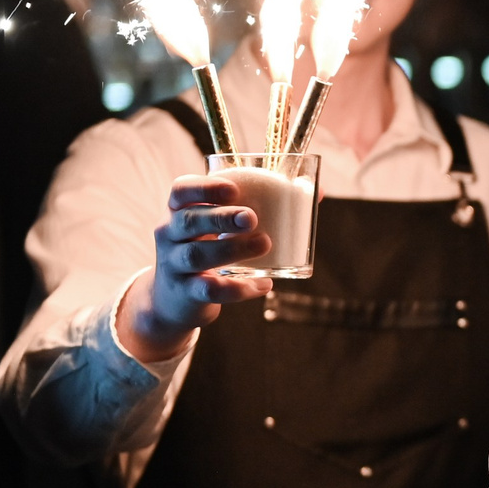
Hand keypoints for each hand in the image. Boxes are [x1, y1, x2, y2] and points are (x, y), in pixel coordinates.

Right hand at [114, 175, 273, 362]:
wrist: (173, 300)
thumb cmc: (207, 249)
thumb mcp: (218, 227)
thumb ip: (258, 207)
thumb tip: (319, 193)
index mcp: (179, 210)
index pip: (181, 190)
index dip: (204, 187)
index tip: (233, 189)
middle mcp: (169, 235)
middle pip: (189, 221)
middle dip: (221, 217)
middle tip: (251, 217)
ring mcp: (174, 265)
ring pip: (198, 255)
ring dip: (232, 249)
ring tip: (265, 243)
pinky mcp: (185, 293)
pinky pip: (210, 290)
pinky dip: (239, 288)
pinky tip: (264, 285)